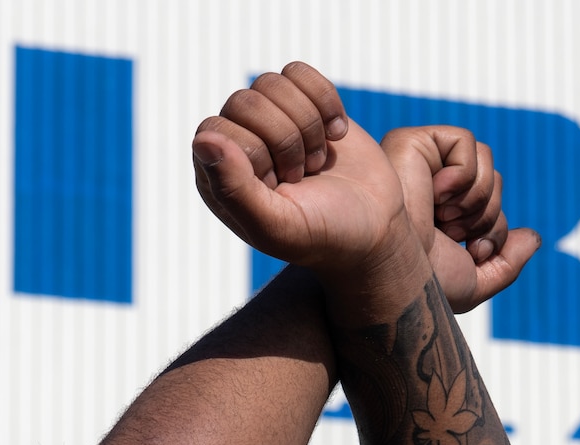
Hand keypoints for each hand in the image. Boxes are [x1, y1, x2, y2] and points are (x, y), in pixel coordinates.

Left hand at [192, 64, 427, 319]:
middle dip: (288, 141)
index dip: (259, 153)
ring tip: (316, 161)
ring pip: (273, 83)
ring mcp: (268, 119)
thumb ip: (233, 190)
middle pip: (247, 102)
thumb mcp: (277, 226)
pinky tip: (334, 134)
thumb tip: (204, 140)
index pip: (220, 130)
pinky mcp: (300, 101)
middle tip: (302, 175)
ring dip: (308, 124)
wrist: (375, 228)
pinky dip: (326, 102)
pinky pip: (300, 73)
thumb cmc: (323, 235)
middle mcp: (237, 143)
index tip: (282, 185)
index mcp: (219, 176)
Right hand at [381, 126, 540, 312]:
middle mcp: (430, 191)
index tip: (471, 252)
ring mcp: (420, 164)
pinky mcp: (412, 142)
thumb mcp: (473, 283)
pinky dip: (463, 173)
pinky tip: (436, 194)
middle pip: (493, 184)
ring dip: (477, 198)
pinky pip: (468, 143)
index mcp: (442, 221)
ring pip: (486, 162)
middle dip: (486, 217)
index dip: (493, 233)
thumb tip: (534, 237)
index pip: (493, 212)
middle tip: (452, 233)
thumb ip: (507, 264)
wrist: (388, 266)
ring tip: (443, 216)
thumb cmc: (419, 280)